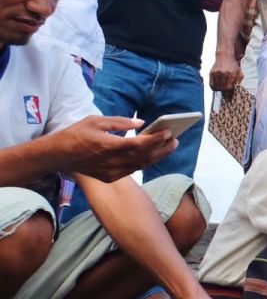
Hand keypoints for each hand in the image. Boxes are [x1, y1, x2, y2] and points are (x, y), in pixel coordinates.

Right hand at [60, 116, 175, 181]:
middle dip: (162, 148)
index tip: (168, 132)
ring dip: (157, 156)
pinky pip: (132, 170)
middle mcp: (112, 161)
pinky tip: (153, 155)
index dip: (155, 139)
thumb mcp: (94, 121)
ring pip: (141, 165)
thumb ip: (119, 122)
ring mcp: (111, 171)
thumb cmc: (76, 134)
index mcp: (108, 145)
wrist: (58, 156)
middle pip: (144, 156)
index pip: (139, 144)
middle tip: (175, 139)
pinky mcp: (110, 177)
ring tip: (169, 146)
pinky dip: (144, 162)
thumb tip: (141, 123)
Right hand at [209, 54, 242, 93]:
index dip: (229, 94)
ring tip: (222, 89)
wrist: (225, 56)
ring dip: (220, 90)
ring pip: (216, 87)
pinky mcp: (211, 73)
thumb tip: (237, 91)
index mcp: (231, 74)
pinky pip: (211, 84)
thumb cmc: (233, 66)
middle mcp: (223, 73)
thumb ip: (239, 82)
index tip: (230, 96)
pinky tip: (217, 87)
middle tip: (226, 95)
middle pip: (222, 88)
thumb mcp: (239, 73)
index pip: (229, 88)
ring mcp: (216, 73)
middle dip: (225, 93)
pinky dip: (214, 88)